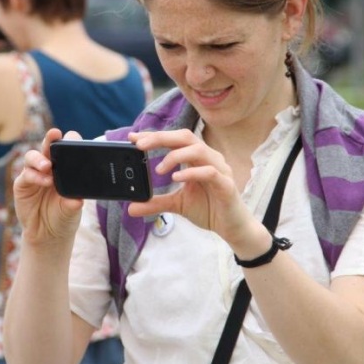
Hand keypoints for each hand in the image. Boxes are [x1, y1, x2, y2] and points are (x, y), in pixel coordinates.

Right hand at [14, 129, 84, 247]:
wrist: (48, 235)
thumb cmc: (64, 217)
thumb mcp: (72, 210)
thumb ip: (74, 203)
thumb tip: (78, 200)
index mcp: (65, 168)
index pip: (67, 148)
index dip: (70, 141)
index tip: (74, 140)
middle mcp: (49, 167)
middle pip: (48, 146)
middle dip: (51, 138)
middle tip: (55, 134)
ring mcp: (35, 174)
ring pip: (33, 156)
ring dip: (40, 159)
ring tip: (47, 167)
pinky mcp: (23, 184)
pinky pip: (26, 175)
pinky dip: (35, 176)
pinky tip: (44, 182)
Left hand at [126, 129, 257, 246]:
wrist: (232, 228)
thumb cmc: (209, 208)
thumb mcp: (177, 204)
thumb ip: (156, 202)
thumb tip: (131, 208)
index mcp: (197, 158)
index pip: (174, 139)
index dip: (154, 136)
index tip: (133, 137)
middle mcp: (209, 158)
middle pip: (185, 137)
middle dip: (161, 138)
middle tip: (140, 145)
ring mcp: (219, 169)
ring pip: (198, 149)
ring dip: (175, 155)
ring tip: (159, 169)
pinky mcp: (226, 185)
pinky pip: (210, 172)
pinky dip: (192, 173)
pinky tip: (176, 178)